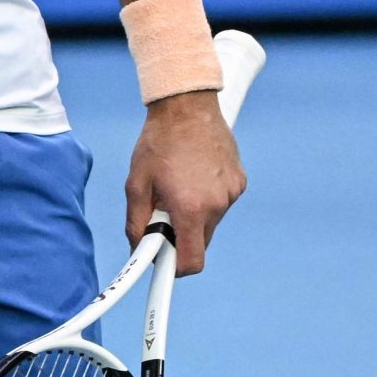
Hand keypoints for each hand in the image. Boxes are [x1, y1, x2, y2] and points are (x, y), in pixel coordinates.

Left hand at [125, 90, 245, 274]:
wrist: (187, 108)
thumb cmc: (158, 143)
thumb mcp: (136, 183)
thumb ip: (136, 221)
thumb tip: (138, 248)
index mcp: (190, 208)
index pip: (192, 261)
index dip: (176, 269)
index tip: (163, 265)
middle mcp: (217, 205)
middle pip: (200, 242)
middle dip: (180, 235)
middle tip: (161, 211)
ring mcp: (232, 194)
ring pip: (210, 221)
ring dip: (193, 213)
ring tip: (177, 184)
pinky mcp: (240, 182)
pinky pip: (221, 201)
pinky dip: (207, 197)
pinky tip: (194, 173)